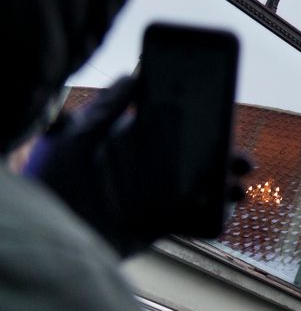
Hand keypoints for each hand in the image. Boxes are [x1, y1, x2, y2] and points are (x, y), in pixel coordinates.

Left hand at [25, 76, 250, 255]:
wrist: (46, 236)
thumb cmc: (52, 183)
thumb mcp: (75, 137)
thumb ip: (107, 109)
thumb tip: (133, 75)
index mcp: (127, 141)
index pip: (172, 123)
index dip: (202, 119)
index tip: (226, 115)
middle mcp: (143, 167)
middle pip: (194, 156)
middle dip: (223, 156)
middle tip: (243, 160)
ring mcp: (150, 197)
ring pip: (198, 187)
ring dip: (223, 186)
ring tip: (238, 190)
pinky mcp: (152, 224)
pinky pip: (191, 218)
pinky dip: (212, 215)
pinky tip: (226, 211)